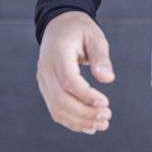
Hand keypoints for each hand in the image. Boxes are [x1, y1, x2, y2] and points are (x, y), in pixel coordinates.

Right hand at [36, 10, 114, 134]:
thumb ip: (101, 56)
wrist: (59, 25)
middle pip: (61, 100)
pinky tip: (89, 126)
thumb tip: (108, 79)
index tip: (105, 103)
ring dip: (79, 121)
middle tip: (107, 117)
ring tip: (101, 124)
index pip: (68, 81)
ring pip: (56, 109)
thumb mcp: (94, 35)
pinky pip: (56, 109)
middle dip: (84, 113)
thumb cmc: (79, 29)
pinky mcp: (46, 88)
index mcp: (58, 53)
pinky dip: (72, 121)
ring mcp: (43, 80)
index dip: (86, 95)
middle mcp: (46, 69)